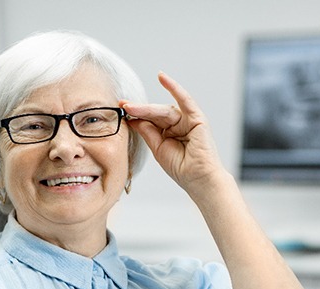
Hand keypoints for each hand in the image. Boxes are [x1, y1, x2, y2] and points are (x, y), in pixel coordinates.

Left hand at [122, 73, 224, 195]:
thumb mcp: (158, 149)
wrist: (199, 180)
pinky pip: (184, 100)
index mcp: (169, 134)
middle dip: (138, 110)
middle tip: (123, 106)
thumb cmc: (182, 169)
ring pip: (165, 110)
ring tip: (131, 107)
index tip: (121, 110)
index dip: (135, 115)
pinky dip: (174, 88)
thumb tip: (133, 119)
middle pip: (155, 114)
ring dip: (147, 108)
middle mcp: (178, 125)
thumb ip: (147, 132)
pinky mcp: (197, 118)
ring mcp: (188, 121)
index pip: (150, 121)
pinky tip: (162, 78)